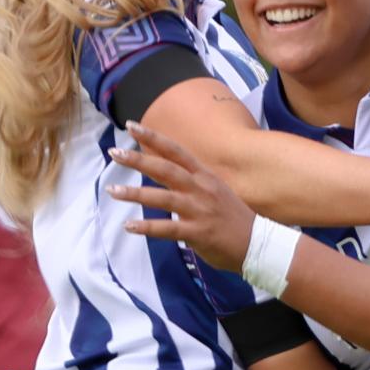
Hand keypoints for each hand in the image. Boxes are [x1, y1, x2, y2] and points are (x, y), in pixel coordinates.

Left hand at [106, 122, 254, 272]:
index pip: (176, 151)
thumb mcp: (216, 190)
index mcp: (205, 176)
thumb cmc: (233, 217)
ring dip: (136, 194)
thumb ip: (193, 182)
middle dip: (139, 159)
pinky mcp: (198, 232)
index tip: (132, 126)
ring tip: (112, 191)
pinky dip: (148, 227)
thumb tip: (168, 175)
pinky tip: (130, 226)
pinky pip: (168, 228)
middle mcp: (201, 188)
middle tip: (114, 152)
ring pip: (163, 198)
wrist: (257, 242)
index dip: (154, 138)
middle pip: (166, 169)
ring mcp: (200, 209)